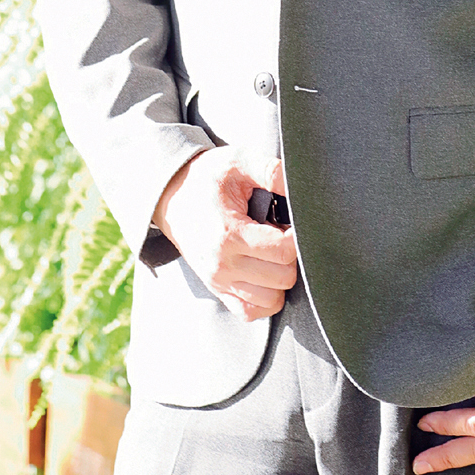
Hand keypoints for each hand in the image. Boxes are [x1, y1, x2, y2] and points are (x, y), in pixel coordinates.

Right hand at [152, 148, 296, 322]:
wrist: (171, 195)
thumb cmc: (207, 177)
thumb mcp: (238, 161)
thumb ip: (272, 172)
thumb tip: (303, 188)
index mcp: (228, 234)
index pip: (283, 251)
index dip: (298, 236)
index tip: (292, 221)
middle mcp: (222, 265)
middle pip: (282, 278)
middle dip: (291, 256)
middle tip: (282, 233)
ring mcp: (218, 281)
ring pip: (271, 300)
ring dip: (280, 277)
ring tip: (273, 251)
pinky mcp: (217, 289)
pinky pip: (250, 312)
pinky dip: (265, 299)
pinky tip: (265, 272)